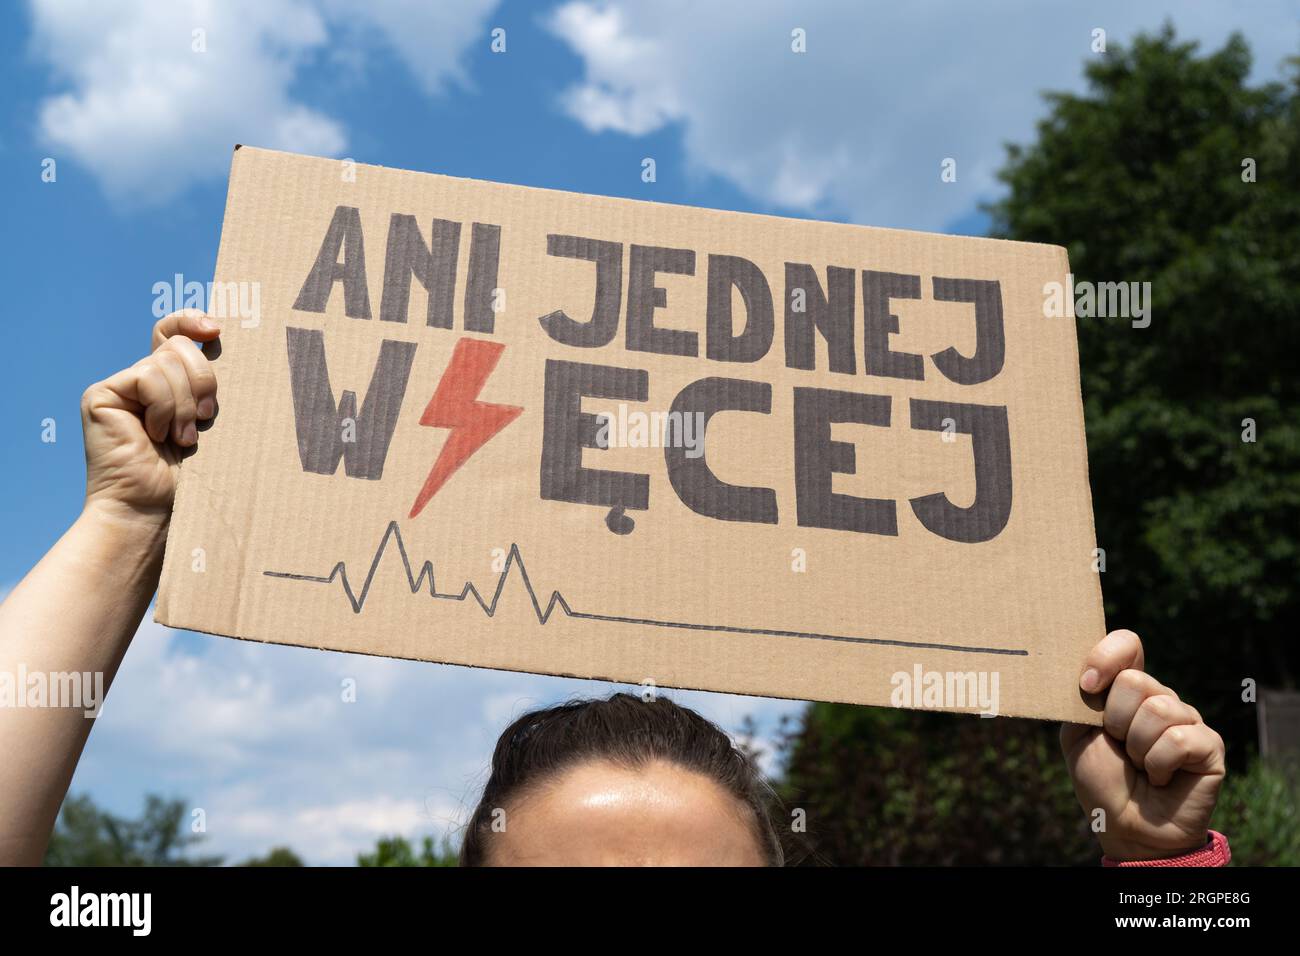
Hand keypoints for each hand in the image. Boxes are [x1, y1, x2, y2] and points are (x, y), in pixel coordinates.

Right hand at [81, 310, 220, 523]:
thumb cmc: (191, 476)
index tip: (216, 330)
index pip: (174, 332)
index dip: (191, 320)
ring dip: (185, 405)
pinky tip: (156, 434)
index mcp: (169, 383)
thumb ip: (208, 384)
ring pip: (165, 362)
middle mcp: (142, 380)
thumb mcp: (209, 421)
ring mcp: (119, 386)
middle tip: (205, 420)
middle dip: (203, 381)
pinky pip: (147, 377)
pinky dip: (163, 406)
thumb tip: (220, 339)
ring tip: (183, 439)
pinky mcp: (101, 395)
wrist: (153, 509)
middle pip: (179, 346)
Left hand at [1061, 629, 1224, 860]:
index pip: (1127, 643)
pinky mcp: (1210, 745)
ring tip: (1140, 766)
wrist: (1126, 827)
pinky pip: (1178, 739)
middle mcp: (1160, 697)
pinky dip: (1159, 764)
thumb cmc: (1101, 780)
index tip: (1088, 685)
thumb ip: (1082, 699)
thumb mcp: (1077, 734)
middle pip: (1135, 680)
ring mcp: (1187, 719)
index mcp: (1127, 690)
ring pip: (1157, 709)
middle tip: (1120, 747)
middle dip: (1115, 720)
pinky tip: (1162, 778)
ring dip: (1136, 747)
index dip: (1106, 656)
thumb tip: (1093, 673)